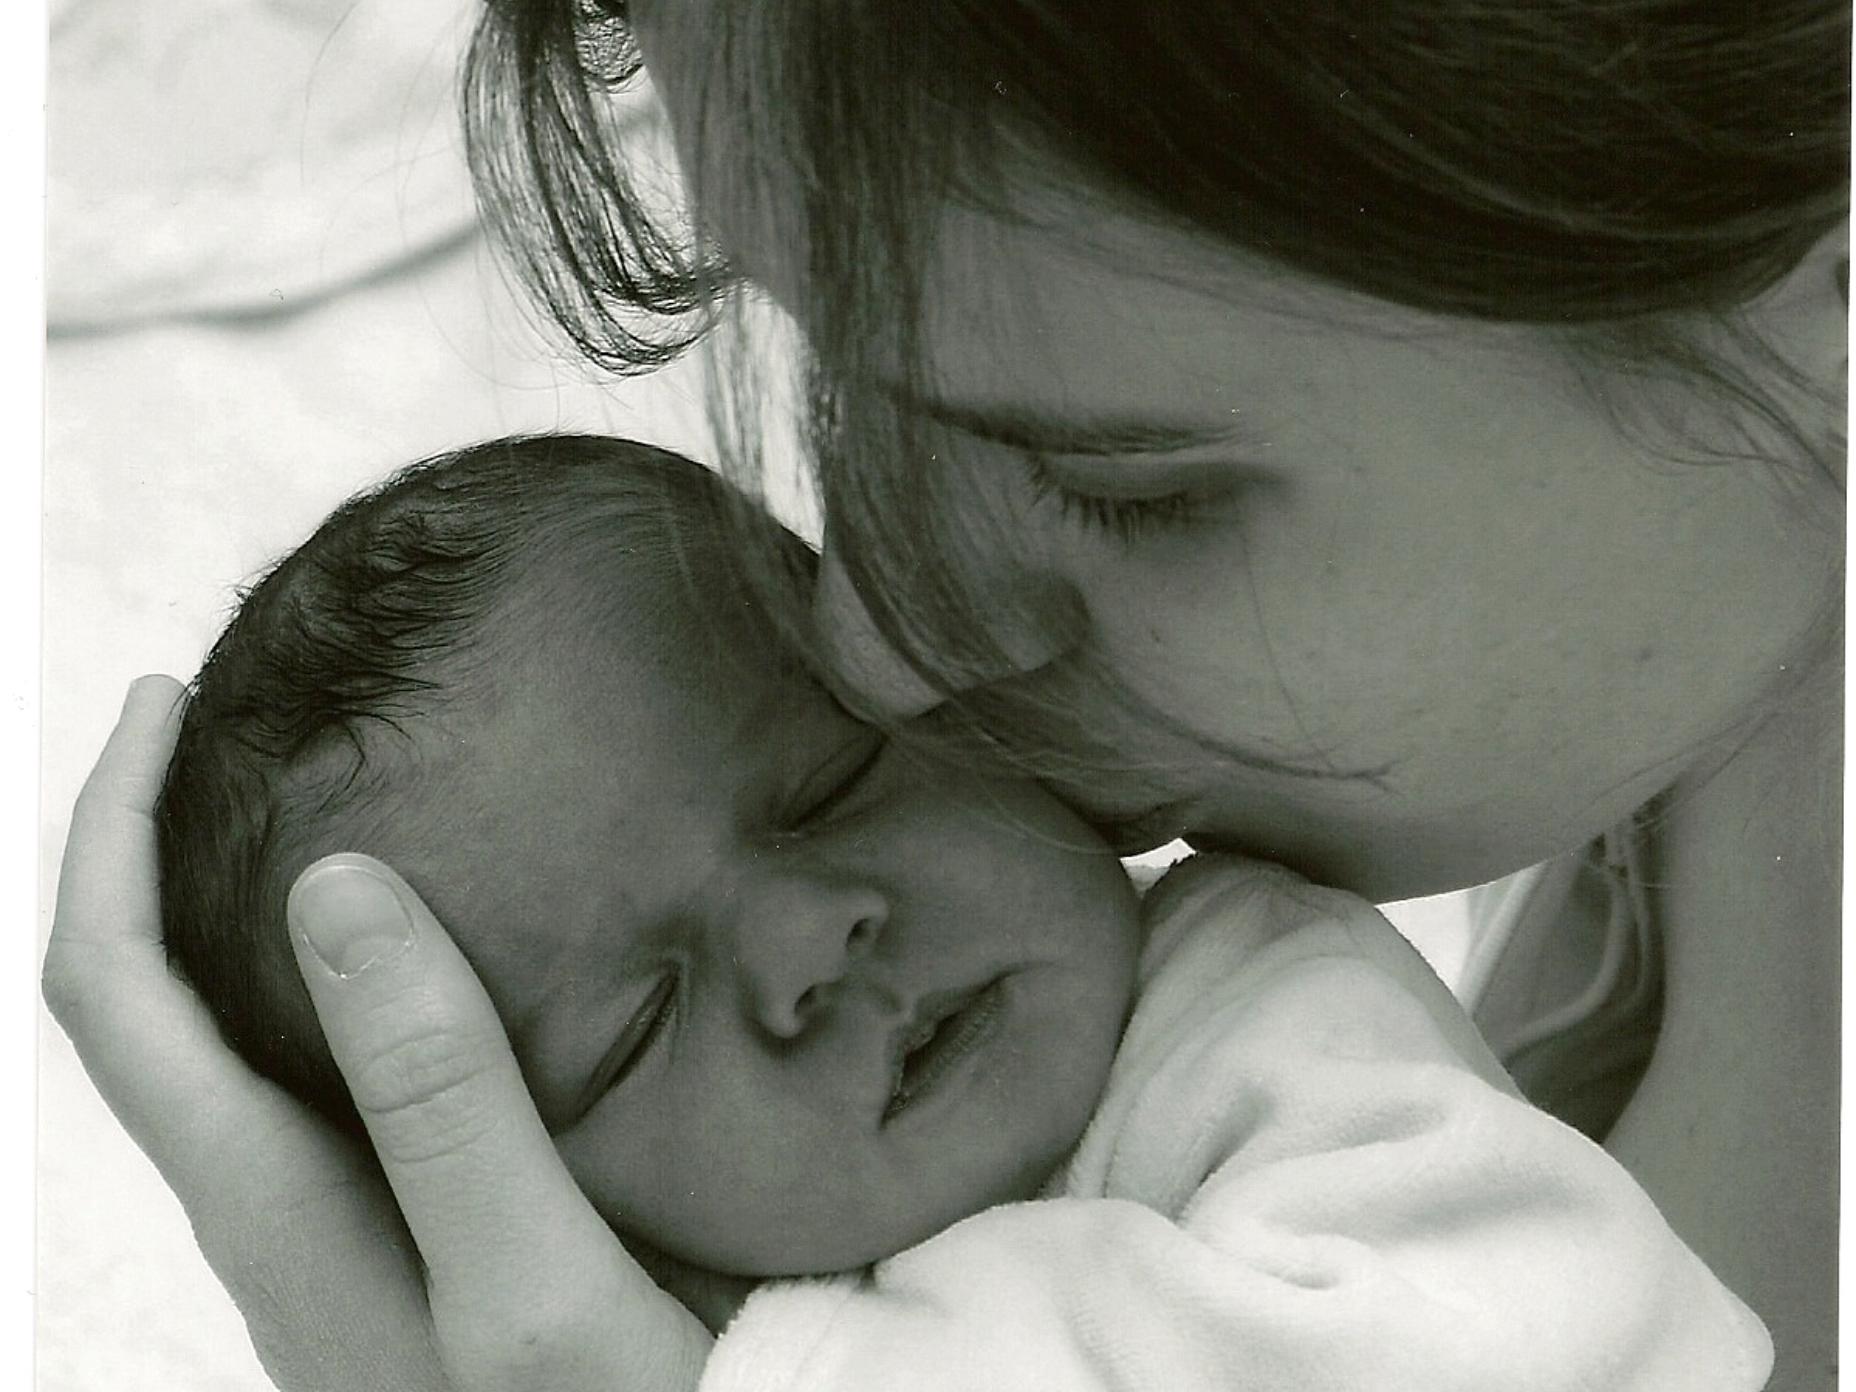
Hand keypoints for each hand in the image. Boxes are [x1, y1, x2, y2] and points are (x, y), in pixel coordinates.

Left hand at [44, 678, 712, 1391]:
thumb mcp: (530, 1285)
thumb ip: (435, 1095)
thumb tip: (329, 882)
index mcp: (277, 1211)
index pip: (112, 997)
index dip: (105, 837)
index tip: (163, 703)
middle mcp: (278, 1216)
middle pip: (140, 1010)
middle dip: (144, 849)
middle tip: (225, 725)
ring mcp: (339, 1233)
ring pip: (224, 1044)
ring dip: (228, 906)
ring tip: (310, 797)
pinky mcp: (407, 1236)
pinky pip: (315, 1078)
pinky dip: (323, 973)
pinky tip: (425, 942)